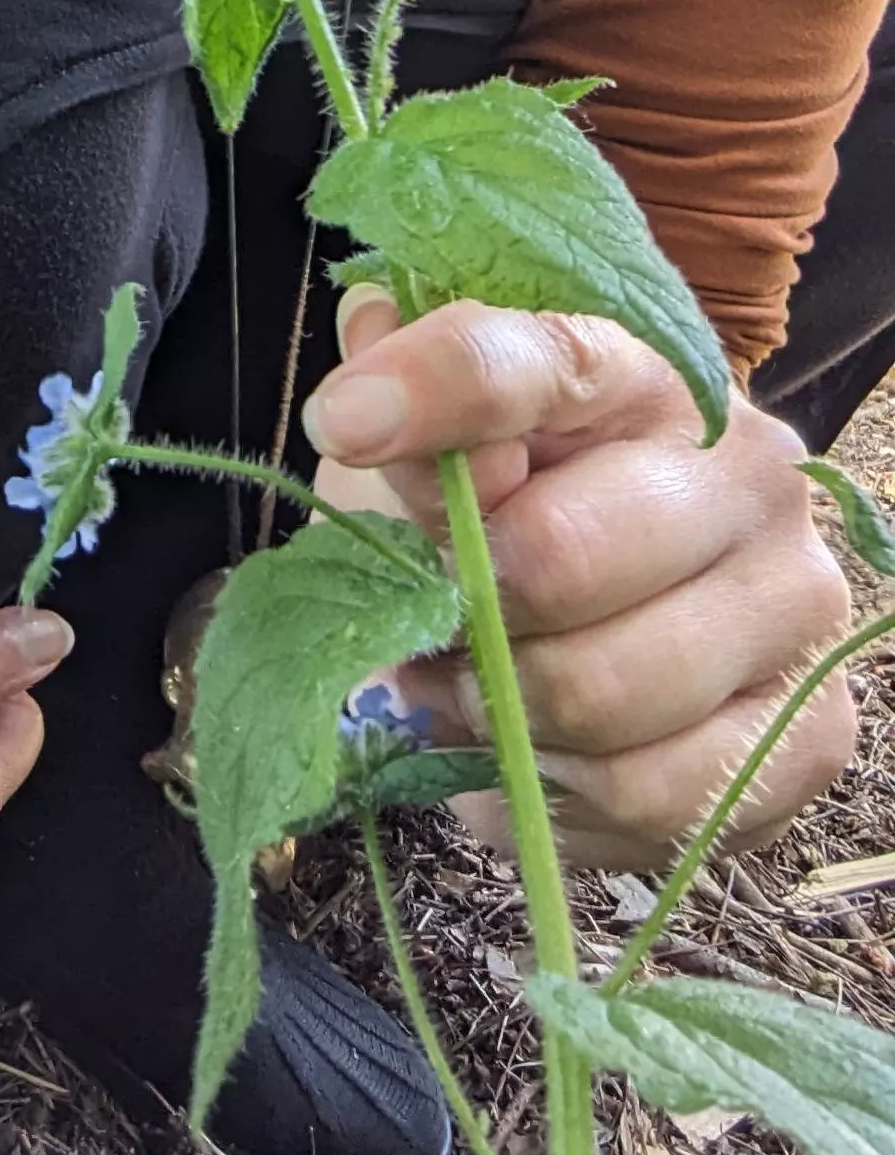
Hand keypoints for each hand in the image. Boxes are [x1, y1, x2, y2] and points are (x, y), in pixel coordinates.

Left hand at [304, 290, 856, 869]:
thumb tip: (364, 388)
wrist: (617, 614)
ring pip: (601, 698)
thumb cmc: (513, 513)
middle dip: (463, 607)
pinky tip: (541, 756)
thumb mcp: (444, 451)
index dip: (436, 388)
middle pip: (558, 557)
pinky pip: (654, 795)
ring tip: (471, 690)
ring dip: (499, 713)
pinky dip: (565, 792)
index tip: (339, 422)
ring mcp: (794, 600)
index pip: (545, 360)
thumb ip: (411, 419)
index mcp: (651, 373)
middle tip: (428, 623)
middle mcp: (749, 471)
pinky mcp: (814, 731)